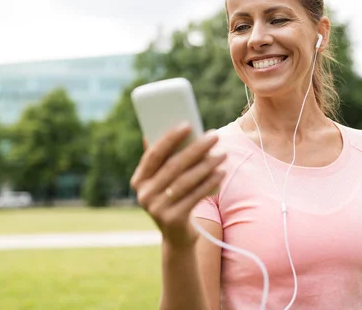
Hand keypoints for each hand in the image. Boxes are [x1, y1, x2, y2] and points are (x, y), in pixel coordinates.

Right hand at [130, 123, 226, 248]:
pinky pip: (195, 195)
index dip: (170, 138)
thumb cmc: (173, 199)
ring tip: (223, 154)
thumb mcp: (165, 181)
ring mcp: (156, 208)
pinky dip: (210, 182)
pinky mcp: (172, 219)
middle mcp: (144, 194)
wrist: (177, 237)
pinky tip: (221, 172)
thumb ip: (164, 160)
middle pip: (174, 165)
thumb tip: (164, 130)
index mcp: (139, 180)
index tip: (188, 124)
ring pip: (186, 180)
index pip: (153, 154)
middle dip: (196, 148)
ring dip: (207, 164)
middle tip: (214, 136)